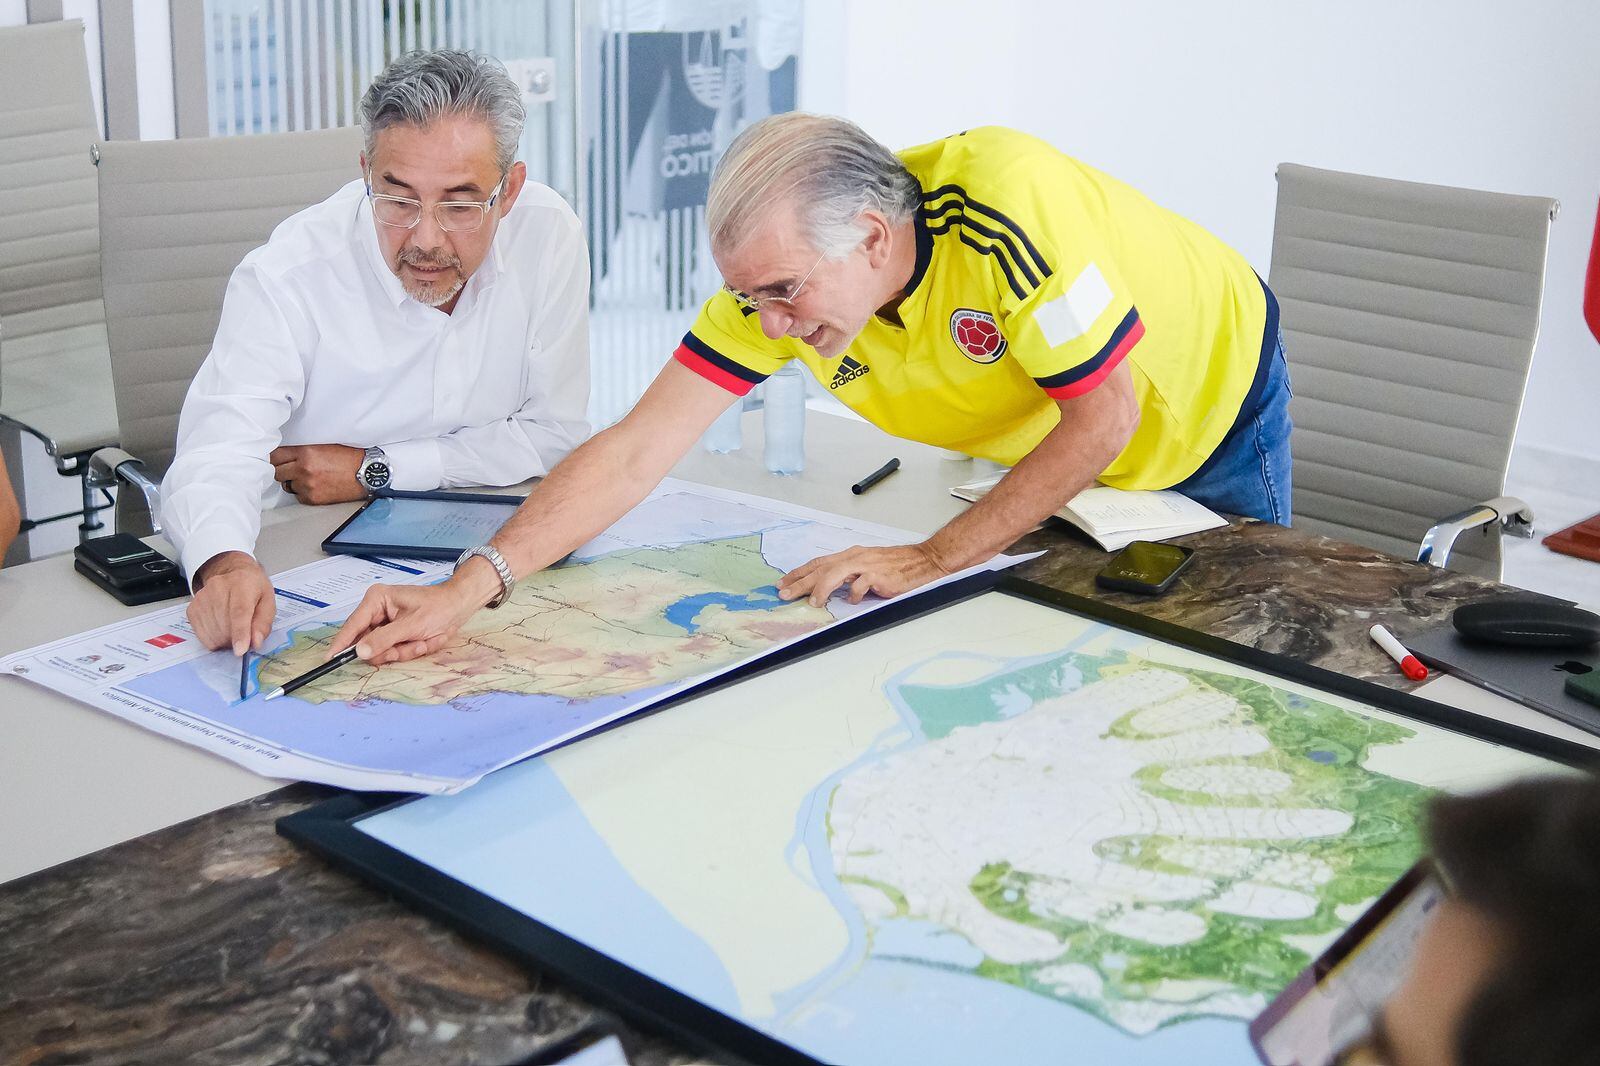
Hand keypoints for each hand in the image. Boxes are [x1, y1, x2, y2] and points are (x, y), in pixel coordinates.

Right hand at [188, 551, 274, 654]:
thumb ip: (263, 623)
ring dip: (225, 640)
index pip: (239, 612)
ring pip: (212, 634)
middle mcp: (218, 588)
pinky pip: (201, 635)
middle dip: (236, 639)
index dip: (240, 633)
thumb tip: (255, 643)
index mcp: (242, 584)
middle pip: (224, 627)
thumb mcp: (268, 601)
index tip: (240, 651)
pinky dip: (213, 638)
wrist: (232, 573)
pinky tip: (221, 628)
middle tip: (244, 636)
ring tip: (233, 629)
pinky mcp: (192, 608)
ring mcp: (201, 598)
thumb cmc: (253, 589)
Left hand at [269, 444, 366, 504]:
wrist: (367, 474)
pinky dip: (304, 493)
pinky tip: (316, 487)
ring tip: (308, 478)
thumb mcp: (324, 446)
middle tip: (291, 469)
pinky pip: (298, 496)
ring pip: (287, 485)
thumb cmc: (349, 458)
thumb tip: (286, 456)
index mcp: (305, 452)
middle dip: (283, 470)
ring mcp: (307, 485)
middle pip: (277, 472)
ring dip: (293, 482)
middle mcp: (303, 469)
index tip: (277, 460)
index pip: (275, 456)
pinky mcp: (313, 498)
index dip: (275, 458)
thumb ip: (303, 451)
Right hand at [328, 558, 502, 664]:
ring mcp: (386, 622)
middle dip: (390, 650)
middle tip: (406, 648)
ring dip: (404, 651)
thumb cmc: (439, 608)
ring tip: (423, 641)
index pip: (353, 625)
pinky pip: (394, 651)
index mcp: (376, 599)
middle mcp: (377, 610)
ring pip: (382, 650)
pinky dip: (409, 651)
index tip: (330, 659)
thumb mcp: (412, 626)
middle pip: (367, 642)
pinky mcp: (395, 632)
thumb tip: (360, 651)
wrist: (460, 607)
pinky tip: (424, 641)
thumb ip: (384, 639)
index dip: (342, 644)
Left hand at [777, 543, 950, 606]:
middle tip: (784, 593)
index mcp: (850, 555)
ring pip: (835, 573)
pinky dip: (853, 594)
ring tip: (811, 602)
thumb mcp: (868, 566)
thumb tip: (829, 590)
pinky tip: (851, 601)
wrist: (923, 560)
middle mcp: (855, 557)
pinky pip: (860, 585)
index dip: (799, 573)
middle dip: (800, 581)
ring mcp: (866, 565)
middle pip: (821, 568)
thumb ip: (849, 576)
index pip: (818, 563)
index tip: (784, 583)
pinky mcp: (879, 575)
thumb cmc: (897, 565)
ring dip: (820, 588)